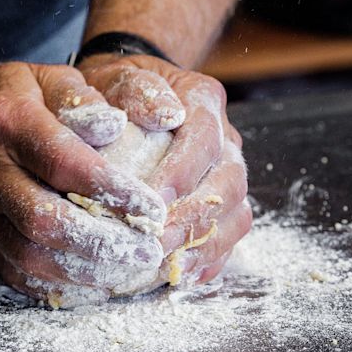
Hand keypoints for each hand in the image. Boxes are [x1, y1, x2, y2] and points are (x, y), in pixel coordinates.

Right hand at [0, 61, 168, 306]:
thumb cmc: (10, 96)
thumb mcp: (46, 77)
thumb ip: (81, 97)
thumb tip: (114, 125)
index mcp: (6, 122)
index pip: (61, 161)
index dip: (110, 189)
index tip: (152, 208)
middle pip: (43, 219)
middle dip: (102, 242)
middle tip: (147, 251)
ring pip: (29, 254)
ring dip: (83, 271)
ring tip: (128, 271)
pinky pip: (14, 271)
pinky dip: (56, 285)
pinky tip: (93, 284)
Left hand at [76, 53, 250, 286]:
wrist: (127, 97)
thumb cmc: (114, 90)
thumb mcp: (116, 77)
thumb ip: (134, 88)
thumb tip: (163, 113)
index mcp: (203, 101)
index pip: (204, 139)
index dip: (182, 174)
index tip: (152, 204)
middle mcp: (226, 137)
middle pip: (229, 182)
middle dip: (193, 217)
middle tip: (156, 243)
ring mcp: (228, 171)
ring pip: (237, 213)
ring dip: (204, 244)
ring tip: (166, 265)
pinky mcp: (224, 202)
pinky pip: (229, 235)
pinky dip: (208, 258)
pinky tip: (178, 274)